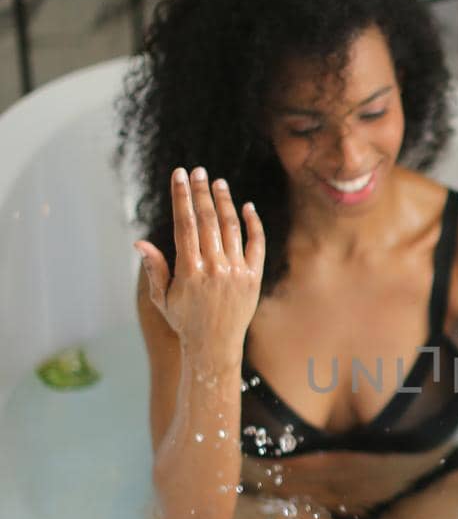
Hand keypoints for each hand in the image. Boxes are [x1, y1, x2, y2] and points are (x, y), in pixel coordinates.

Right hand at [134, 166, 264, 358]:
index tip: (179, 175)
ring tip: (218, 182)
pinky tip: (246, 206)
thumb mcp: (162, 298)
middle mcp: (215, 268)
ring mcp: (237, 272)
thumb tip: (140, 242)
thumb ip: (155, 268)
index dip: (182, 196)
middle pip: (208, 220)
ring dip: (224, 201)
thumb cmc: (184, 321)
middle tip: (197, 171)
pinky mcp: (254, 277)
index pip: (185, 224)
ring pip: (232, 227)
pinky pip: (256, 244)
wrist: (215, 347)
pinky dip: (252, 223)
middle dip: (201, 192)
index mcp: (190, 271)